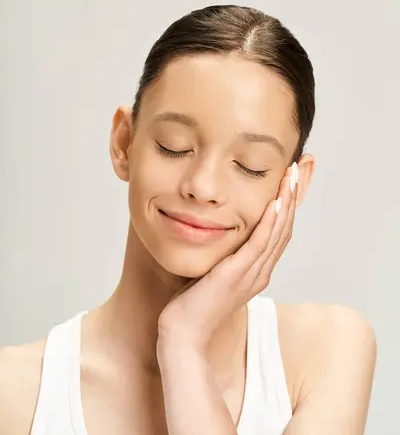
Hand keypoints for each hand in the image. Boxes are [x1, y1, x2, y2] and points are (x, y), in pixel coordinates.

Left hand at [157, 162, 299, 355]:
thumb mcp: (214, 270)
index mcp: (258, 268)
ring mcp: (251, 274)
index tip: (295, 176)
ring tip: (293, 175)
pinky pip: (257, 245)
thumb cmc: (193, 303)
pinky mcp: (236, 275)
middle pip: (286, 226)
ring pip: (277, 232)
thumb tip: (219, 229)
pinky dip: (269, 223)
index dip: (290, 202)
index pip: (281, 229)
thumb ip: (225, 253)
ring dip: (287, 202)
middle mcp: (261, 270)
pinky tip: (275, 203)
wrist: (183, 334)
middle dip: (295, 194)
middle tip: (303, 167)